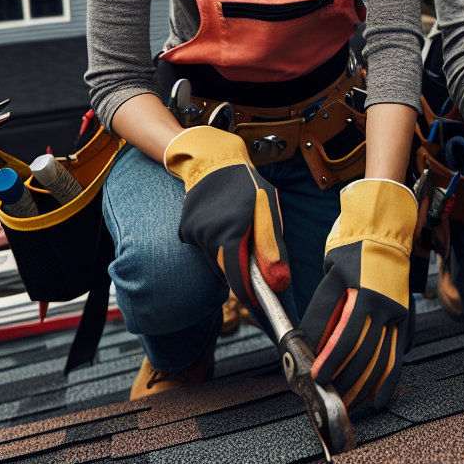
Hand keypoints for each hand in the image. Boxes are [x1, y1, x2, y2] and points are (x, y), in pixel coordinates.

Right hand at [164, 126, 289, 311]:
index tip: (258, 302)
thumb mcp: (268, 211)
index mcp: (231, 231)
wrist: (214, 161)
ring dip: (227, 253)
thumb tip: (279, 283)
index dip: (248, 292)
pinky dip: (213, 243)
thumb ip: (272, 248)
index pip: (236, 276)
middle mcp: (208, 235)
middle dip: (240, 267)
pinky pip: (202, 248)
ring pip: (213, 259)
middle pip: (225, 269)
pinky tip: (220, 221)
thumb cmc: (246, 185)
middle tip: (251, 248)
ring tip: (237, 226)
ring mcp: (193, 233)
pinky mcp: (184, 230)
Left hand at [300, 178, 416, 409]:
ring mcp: (398, 313)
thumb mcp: (331, 276)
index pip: (345, 335)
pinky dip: (389, 380)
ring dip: (365, 386)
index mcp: (363, 292)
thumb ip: (322, 312)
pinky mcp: (405, 319)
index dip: (330, 360)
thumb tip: (309, 345)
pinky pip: (398, 355)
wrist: (385, 233)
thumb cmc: (352, 253)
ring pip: (382, 359)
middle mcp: (384, 305)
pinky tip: (378, 398)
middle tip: (329, 396)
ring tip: (349, 403)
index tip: (317, 377)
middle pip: (364, 353)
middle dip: (345, 379)